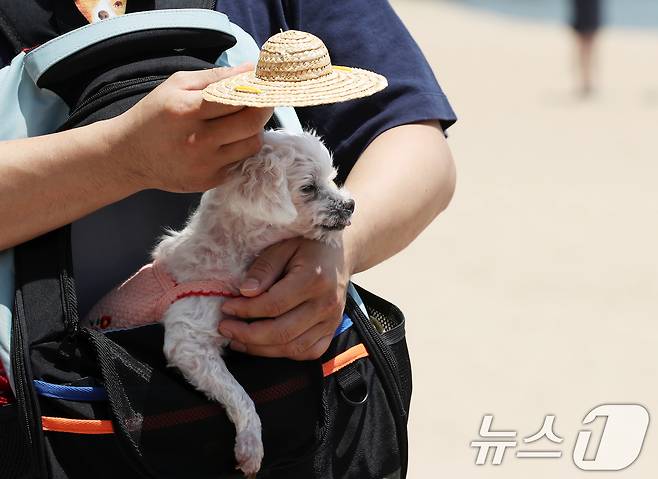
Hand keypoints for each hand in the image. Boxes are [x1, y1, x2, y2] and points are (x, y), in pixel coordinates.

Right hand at [110, 65, 272, 192]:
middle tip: (262, 101)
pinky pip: (239, 162)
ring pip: (251, 145)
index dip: (257, 91)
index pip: (237, 99)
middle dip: (263, 109)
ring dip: (253, 131)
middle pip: (251, 124)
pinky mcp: (209, 181)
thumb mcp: (177, 85)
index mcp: (186, 110)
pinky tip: (225, 142)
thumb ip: (216, 76)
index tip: (265, 86)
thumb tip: (251, 70)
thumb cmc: (155, 115)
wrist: (129, 156)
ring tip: (239, 122)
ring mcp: (204, 165)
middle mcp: (197, 140)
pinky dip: (239, 149)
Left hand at [218, 238, 351, 359]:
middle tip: (225, 328)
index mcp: (314, 280)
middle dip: (248, 335)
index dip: (246, 310)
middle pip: (282, 332)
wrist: (340, 254)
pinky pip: (307, 353)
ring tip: (238, 340)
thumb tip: (245, 292)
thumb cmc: (308, 247)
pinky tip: (263, 346)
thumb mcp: (283, 247)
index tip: (227, 307)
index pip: (273, 305)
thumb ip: (264, 268)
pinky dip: (283, 353)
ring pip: (293, 348)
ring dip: (260, 349)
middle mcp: (326, 305)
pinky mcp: (332, 331)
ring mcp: (331, 321)